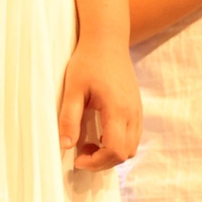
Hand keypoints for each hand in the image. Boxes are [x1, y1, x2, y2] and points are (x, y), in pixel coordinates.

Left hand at [58, 34, 140, 170]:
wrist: (107, 40)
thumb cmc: (88, 61)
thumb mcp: (73, 89)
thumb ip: (69, 118)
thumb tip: (64, 146)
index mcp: (118, 109)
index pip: (115, 150)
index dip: (97, 162)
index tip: (77, 160)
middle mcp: (133, 112)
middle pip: (126, 153)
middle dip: (103, 162)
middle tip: (81, 154)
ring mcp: (137, 110)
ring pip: (132, 147)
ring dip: (111, 153)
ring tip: (89, 144)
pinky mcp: (136, 107)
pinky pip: (133, 136)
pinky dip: (118, 143)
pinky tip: (100, 134)